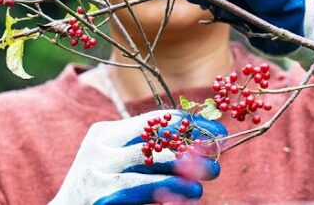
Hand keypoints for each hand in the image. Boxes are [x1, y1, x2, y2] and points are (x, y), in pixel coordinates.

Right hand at [50, 110, 226, 204]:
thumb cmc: (100, 193)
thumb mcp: (120, 166)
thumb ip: (149, 155)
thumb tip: (197, 148)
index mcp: (106, 134)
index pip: (152, 120)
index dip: (187, 123)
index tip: (216, 129)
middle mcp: (99, 147)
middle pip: (151, 138)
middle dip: (189, 144)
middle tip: (217, 155)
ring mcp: (97, 170)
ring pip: (147, 161)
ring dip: (183, 166)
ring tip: (209, 175)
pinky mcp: (100, 194)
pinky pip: (139, 187)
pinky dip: (168, 188)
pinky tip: (190, 192)